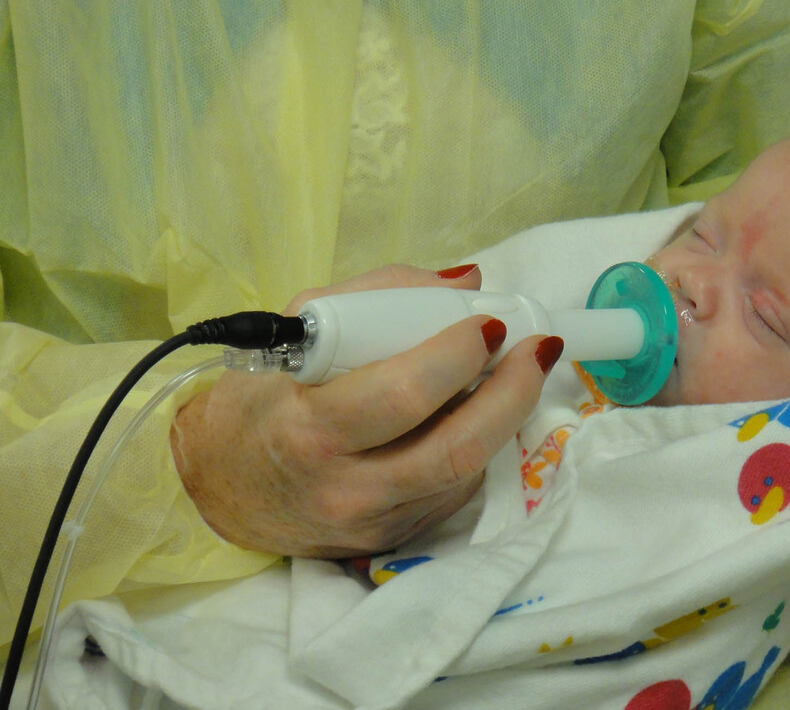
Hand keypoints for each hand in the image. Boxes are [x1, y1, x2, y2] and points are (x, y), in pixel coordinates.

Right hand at [170, 264, 562, 556]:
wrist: (218, 485)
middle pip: (454, 447)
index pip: (400, 395)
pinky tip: (472, 414)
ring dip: (507, 416)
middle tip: (537, 347)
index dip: (456, 356)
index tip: (489, 322)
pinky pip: (453, 492)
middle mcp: (345, 487)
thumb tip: (468, 282)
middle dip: (511, 391)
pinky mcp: (393, 541)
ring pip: (465, 473)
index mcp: (309, 428)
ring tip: (518, 372)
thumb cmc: (259, 397)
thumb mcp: (297, 330)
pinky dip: (476, 446)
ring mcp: (373, 522)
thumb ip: (380, 295)